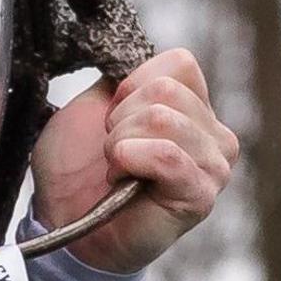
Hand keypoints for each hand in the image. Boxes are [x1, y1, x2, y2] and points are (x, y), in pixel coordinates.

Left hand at [31, 50, 234, 273]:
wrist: (65, 222)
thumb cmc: (78, 170)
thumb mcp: (94, 106)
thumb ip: (124, 77)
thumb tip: (138, 58)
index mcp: (195, 109)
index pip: (179, 63)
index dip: (131, 87)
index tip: (114, 121)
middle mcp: (215, 135)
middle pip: (166, 89)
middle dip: (121, 119)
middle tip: (115, 152)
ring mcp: (214, 167)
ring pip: (162, 118)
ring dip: (120, 143)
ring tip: (118, 170)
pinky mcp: (201, 195)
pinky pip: (166, 154)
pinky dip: (129, 161)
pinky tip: (122, 182)